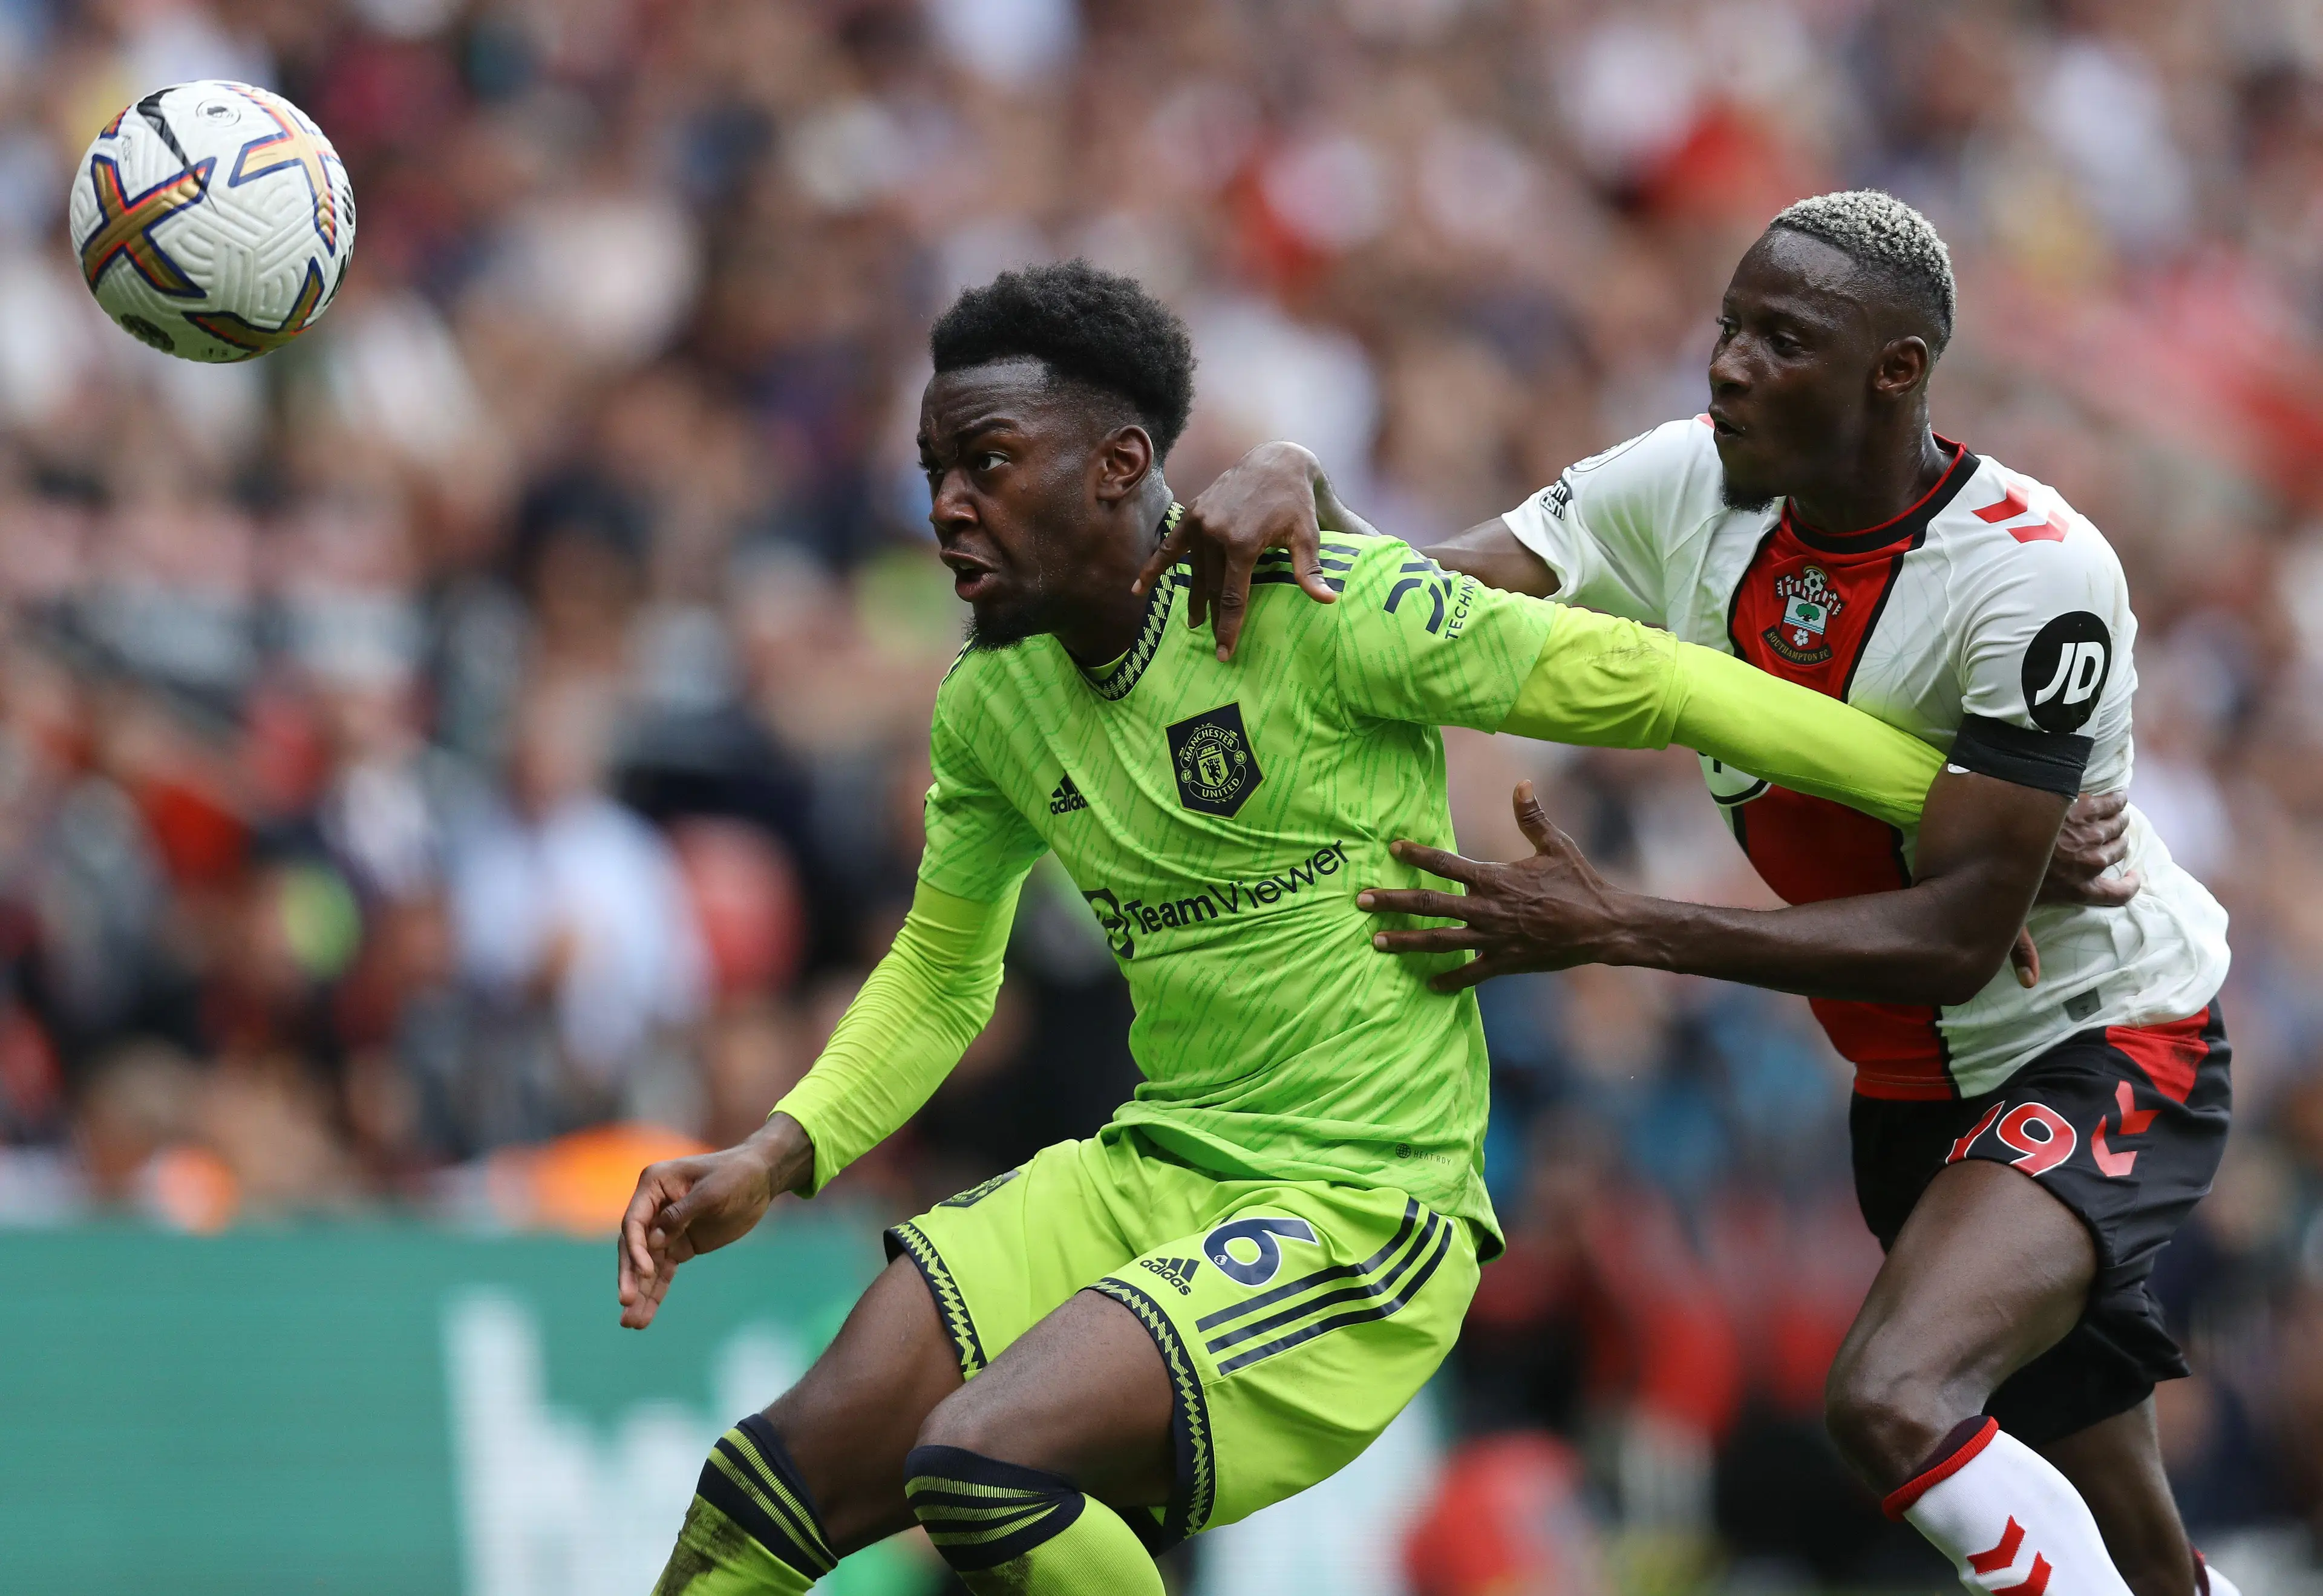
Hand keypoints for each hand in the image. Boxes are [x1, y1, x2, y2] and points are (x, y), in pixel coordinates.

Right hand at [617, 1115, 809, 1328]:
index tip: (644, 1272)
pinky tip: (645, 1317)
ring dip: (639, 1293)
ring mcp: (665, 1229)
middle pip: (634, 1247)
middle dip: (630, 1276)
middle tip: (626, 1302)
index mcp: (654, 1184)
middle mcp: (653, 1207)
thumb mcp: (712, 1192)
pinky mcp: (679, 1246)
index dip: (636, 1248)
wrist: (761, 1178)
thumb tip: (653, 1242)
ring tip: (630, 1323)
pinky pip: (662, 1272)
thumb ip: (681, 1214)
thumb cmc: (737, 1175)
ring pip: (646, 1266)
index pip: (634, 1221)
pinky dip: (655, 1293)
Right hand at [1132, 441, 1336, 660]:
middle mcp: (1216, 532)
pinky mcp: (1193, 513)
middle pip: (1212, 586)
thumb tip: (1328, 601)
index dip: (1228, 626)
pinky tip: (1138, 587)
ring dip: (1193, 597)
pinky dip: (1155, 566)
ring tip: (1194, 623)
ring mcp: (1201, 521)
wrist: (1276, 462)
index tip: (1224, 652)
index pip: (1232, 596)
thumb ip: (1309, 570)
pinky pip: (1171, 545)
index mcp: (1242, 542)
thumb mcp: (1307, 536)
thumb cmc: (1295, 503)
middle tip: (1213, 642)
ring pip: (1195, 570)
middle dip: (1213, 617)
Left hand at [1354, 781, 1629, 991]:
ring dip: (1406, 942)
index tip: (1393, 848)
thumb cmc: (1579, 882)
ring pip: (1440, 942)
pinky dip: (1449, 979)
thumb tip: (1522, 784)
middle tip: (1360, 901)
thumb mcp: (1556, 845)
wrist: (1603, 926)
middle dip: (1392, 902)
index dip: (1417, 854)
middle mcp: (1487, 909)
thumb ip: (1532, 817)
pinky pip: (1470, 974)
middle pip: (1429, 904)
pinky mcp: (1505, 962)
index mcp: (1494, 878)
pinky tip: (1428, 983)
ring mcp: (1493, 939)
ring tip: (1376, 942)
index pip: (1446, 863)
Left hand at [2005, 793, 2138, 989]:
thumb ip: (2022, 950)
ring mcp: (2086, 834)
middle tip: (2115, 839)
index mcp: (2078, 890)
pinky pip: (2110, 802)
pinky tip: (2120, 796)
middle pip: (2119, 852)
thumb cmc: (1999, 875)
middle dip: (2119, 846)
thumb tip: (2029, 983)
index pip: (2119, 894)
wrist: (1994, 827)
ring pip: (2118, 827)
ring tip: (2119, 817)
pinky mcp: (2078, 807)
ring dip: (2120, 822)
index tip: (2134, 878)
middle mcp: (2090, 863)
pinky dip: (2118, 799)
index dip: (2131, 886)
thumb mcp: (2011, 918)